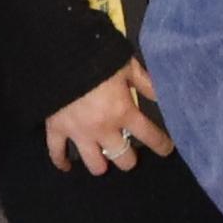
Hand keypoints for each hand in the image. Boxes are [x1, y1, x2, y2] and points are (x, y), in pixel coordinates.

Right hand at [45, 60, 176, 175]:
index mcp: (123, 112)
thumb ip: (145, 83)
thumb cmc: (98, 57)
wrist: (60, 56)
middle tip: (129, 153)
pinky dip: (60, 161)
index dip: (161, 145)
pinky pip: (57, 154)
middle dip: (128, 158)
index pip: (149, 136)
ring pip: (94, 164)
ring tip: (103, 160)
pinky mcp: (56, 130)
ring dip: (101, 164)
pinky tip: (66, 166)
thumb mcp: (127, 66)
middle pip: (122, 158)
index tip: (166, 149)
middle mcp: (103, 129)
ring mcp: (79, 133)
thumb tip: (162, 96)